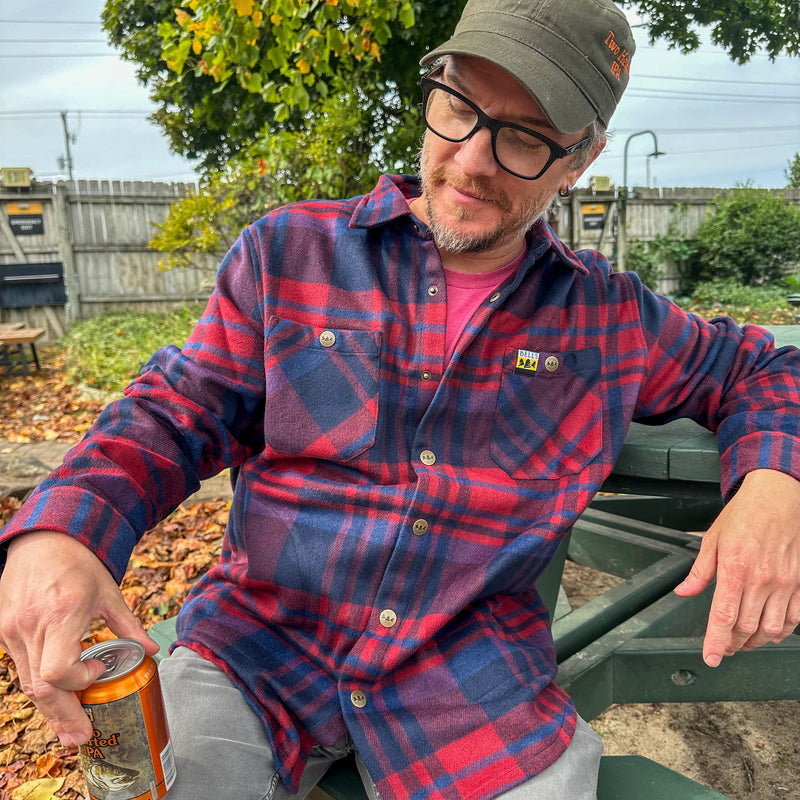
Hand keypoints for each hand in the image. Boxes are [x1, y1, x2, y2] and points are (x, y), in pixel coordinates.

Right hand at [0, 532, 158, 746]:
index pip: (59, 671)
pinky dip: (38, 685)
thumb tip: (152, 651)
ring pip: (26, 683)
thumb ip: (129, 625)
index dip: (80, 682)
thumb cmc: (78, 563)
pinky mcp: (3, 632)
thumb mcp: (109, 592)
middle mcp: (31, 626)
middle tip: (81, 737)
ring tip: (70, 726)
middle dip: (62, 717)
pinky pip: (20, 668)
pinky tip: (55, 696)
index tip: (100, 671)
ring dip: (48, 708)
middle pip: (41, 687)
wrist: (43, 540)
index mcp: (62, 613)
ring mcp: (12, 630)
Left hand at [675, 469, 799, 666]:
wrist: (777, 497)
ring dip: (755, 641)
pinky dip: (781, 631)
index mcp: (735, 568)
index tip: (710, 657)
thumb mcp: (712, 539)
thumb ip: (700, 571)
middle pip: (746, 627)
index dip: (715, 641)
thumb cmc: (745, 515)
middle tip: (722, 646)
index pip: (723, 616)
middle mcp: (762, 579)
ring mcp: (785, 583)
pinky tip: (769, 629)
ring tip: (742, 641)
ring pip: (771, 628)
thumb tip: (684, 592)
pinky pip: (794, 619)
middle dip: (731, 643)